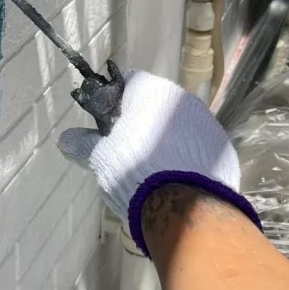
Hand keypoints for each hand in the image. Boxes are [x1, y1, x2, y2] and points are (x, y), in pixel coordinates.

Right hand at [58, 70, 256, 254]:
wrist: (185, 208)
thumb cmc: (135, 171)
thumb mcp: (100, 158)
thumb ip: (83, 144)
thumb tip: (65, 139)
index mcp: (151, 91)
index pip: (128, 81)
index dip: (114, 100)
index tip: (106, 124)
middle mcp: (183, 99)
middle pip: (155, 103)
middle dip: (140, 121)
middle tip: (125, 150)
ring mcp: (208, 123)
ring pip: (178, 124)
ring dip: (164, 139)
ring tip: (152, 170)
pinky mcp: (223, 148)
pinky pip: (197, 146)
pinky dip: (186, 156)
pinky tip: (176, 179)